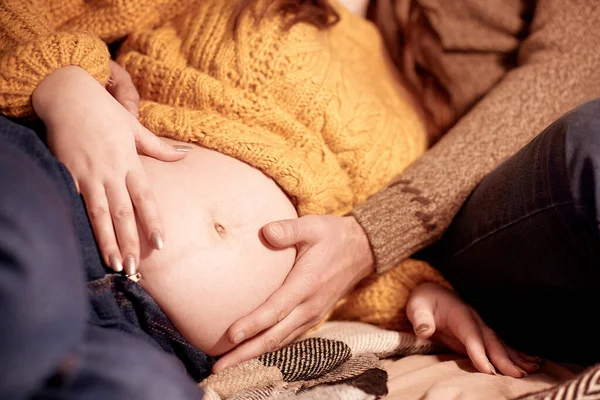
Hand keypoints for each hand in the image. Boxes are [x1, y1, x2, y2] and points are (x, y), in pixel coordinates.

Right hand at [32, 66, 190, 273]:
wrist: (68, 95)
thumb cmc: (105, 112)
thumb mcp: (135, 128)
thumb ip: (158, 147)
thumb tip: (185, 154)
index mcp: (130, 163)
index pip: (145, 199)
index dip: (152, 222)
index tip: (160, 244)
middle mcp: (110, 173)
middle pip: (122, 213)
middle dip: (129, 242)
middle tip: (134, 267)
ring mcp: (87, 175)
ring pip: (99, 214)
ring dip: (107, 241)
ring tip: (115, 263)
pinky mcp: (66, 173)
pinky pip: (74, 201)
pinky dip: (79, 221)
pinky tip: (82, 241)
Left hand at [213, 215, 374, 371]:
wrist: (361, 251)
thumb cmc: (333, 236)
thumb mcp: (313, 226)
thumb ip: (289, 229)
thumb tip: (266, 231)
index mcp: (307, 285)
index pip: (276, 310)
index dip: (253, 324)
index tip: (231, 335)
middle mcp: (310, 307)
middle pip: (274, 336)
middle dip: (245, 353)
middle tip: (219, 367)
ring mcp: (312, 316)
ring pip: (279, 342)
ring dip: (253, 355)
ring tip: (227, 366)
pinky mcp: (311, 318)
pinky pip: (286, 338)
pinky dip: (267, 348)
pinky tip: (248, 352)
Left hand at [407, 283, 541, 377]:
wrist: (431, 294)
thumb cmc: (423, 302)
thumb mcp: (416, 307)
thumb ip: (420, 319)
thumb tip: (424, 330)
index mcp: (459, 313)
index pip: (471, 335)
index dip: (479, 352)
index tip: (488, 370)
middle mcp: (474, 320)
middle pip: (490, 341)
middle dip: (504, 359)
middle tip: (517, 375)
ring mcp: (479, 327)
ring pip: (499, 343)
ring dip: (515, 357)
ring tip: (530, 370)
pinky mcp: (480, 334)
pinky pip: (499, 345)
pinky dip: (514, 354)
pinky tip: (529, 362)